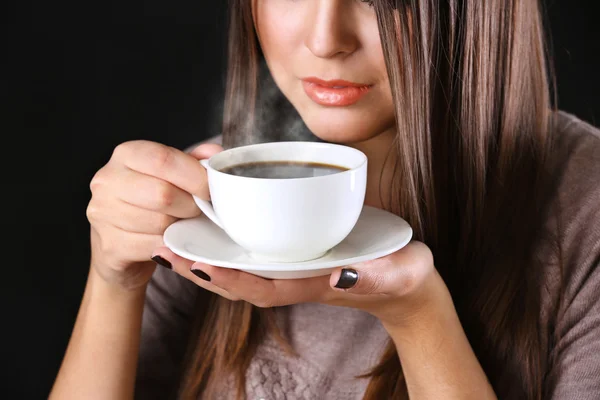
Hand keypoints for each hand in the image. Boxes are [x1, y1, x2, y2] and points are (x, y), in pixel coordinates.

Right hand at [86, 140, 222, 290]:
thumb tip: (215, 153)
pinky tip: (171, 240)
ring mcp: (103, 213)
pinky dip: (171, 246)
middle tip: (198, 211)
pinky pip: (154, 246)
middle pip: (163, 194)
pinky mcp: (110, 245)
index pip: (164, 159)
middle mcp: (108, 180)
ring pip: (160, 223)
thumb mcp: (171, 175)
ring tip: (182, 224)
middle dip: (190, 206)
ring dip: (181, 227)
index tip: (211, 189)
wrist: (121, 245)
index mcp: (126, 154)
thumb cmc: (150, 203)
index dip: (195, 176)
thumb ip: (193, 162)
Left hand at [153, 240, 443, 327]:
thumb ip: (378, 275)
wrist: (408, 285)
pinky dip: (230, 242)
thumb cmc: (404, 279)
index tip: (199, 263)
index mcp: (313, 285)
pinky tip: (212, 224)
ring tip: (173, 237)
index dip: (229, 278)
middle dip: (202, 267)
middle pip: (240, 279)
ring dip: (207, 254)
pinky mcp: (297, 254)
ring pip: (242, 266)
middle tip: (165, 246)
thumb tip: (346, 274)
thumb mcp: (399, 275)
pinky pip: (255, 252)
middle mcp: (296, 278)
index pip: (262, 287)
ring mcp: (294, 268)